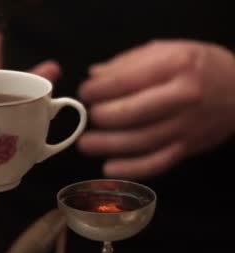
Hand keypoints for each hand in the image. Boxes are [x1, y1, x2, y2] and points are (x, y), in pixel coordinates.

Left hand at [78, 40, 234, 178]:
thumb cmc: (199, 66)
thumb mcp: (168, 50)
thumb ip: (129, 61)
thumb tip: (94, 75)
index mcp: (174, 66)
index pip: (124, 81)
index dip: (96, 90)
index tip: (85, 93)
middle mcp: (183, 96)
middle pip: (129, 114)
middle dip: (99, 117)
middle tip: (89, 116)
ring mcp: (186, 125)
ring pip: (139, 141)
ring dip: (106, 145)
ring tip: (86, 144)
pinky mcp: (188, 148)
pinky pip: (156, 163)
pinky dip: (130, 170)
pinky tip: (109, 168)